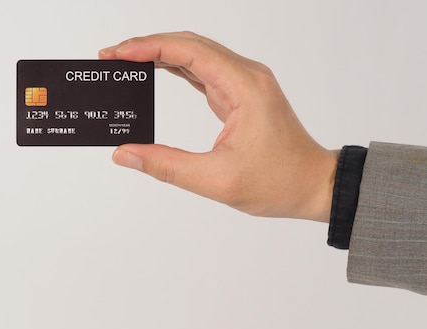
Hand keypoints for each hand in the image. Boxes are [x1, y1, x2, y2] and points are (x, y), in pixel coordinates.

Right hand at [99, 31, 337, 221]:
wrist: (314, 185)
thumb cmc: (279, 182)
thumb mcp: (216, 180)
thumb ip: (166, 165)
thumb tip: (124, 153)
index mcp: (245, 87)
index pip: (189, 52)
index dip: (149, 48)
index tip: (118, 54)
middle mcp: (246, 76)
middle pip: (190, 44)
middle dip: (148, 45)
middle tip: (113, 55)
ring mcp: (243, 83)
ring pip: (195, 54)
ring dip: (160, 53)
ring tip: (126, 60)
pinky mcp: (239, 94)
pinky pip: (202, 70)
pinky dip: (175, 67)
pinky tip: (154, 69)